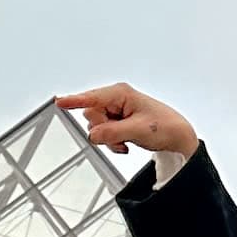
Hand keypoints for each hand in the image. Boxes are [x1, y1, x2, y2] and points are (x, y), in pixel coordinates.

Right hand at [57, 83, 197, 162]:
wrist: (177, 137)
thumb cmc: (164, 126)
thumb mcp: (137, 130)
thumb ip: (112, 132)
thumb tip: (93, 134)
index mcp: (120, 93)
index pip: (91, 98)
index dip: (74, 101)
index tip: (59, 102)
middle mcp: (115, 99)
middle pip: (91, 115)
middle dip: (103, 129)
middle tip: (122, 134)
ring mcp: (115, 111)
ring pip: (96, 127)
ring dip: (109, 139)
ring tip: (128, 139)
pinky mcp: (116, 122)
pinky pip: (103, 135)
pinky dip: (113, 143)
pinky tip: (127, 143)